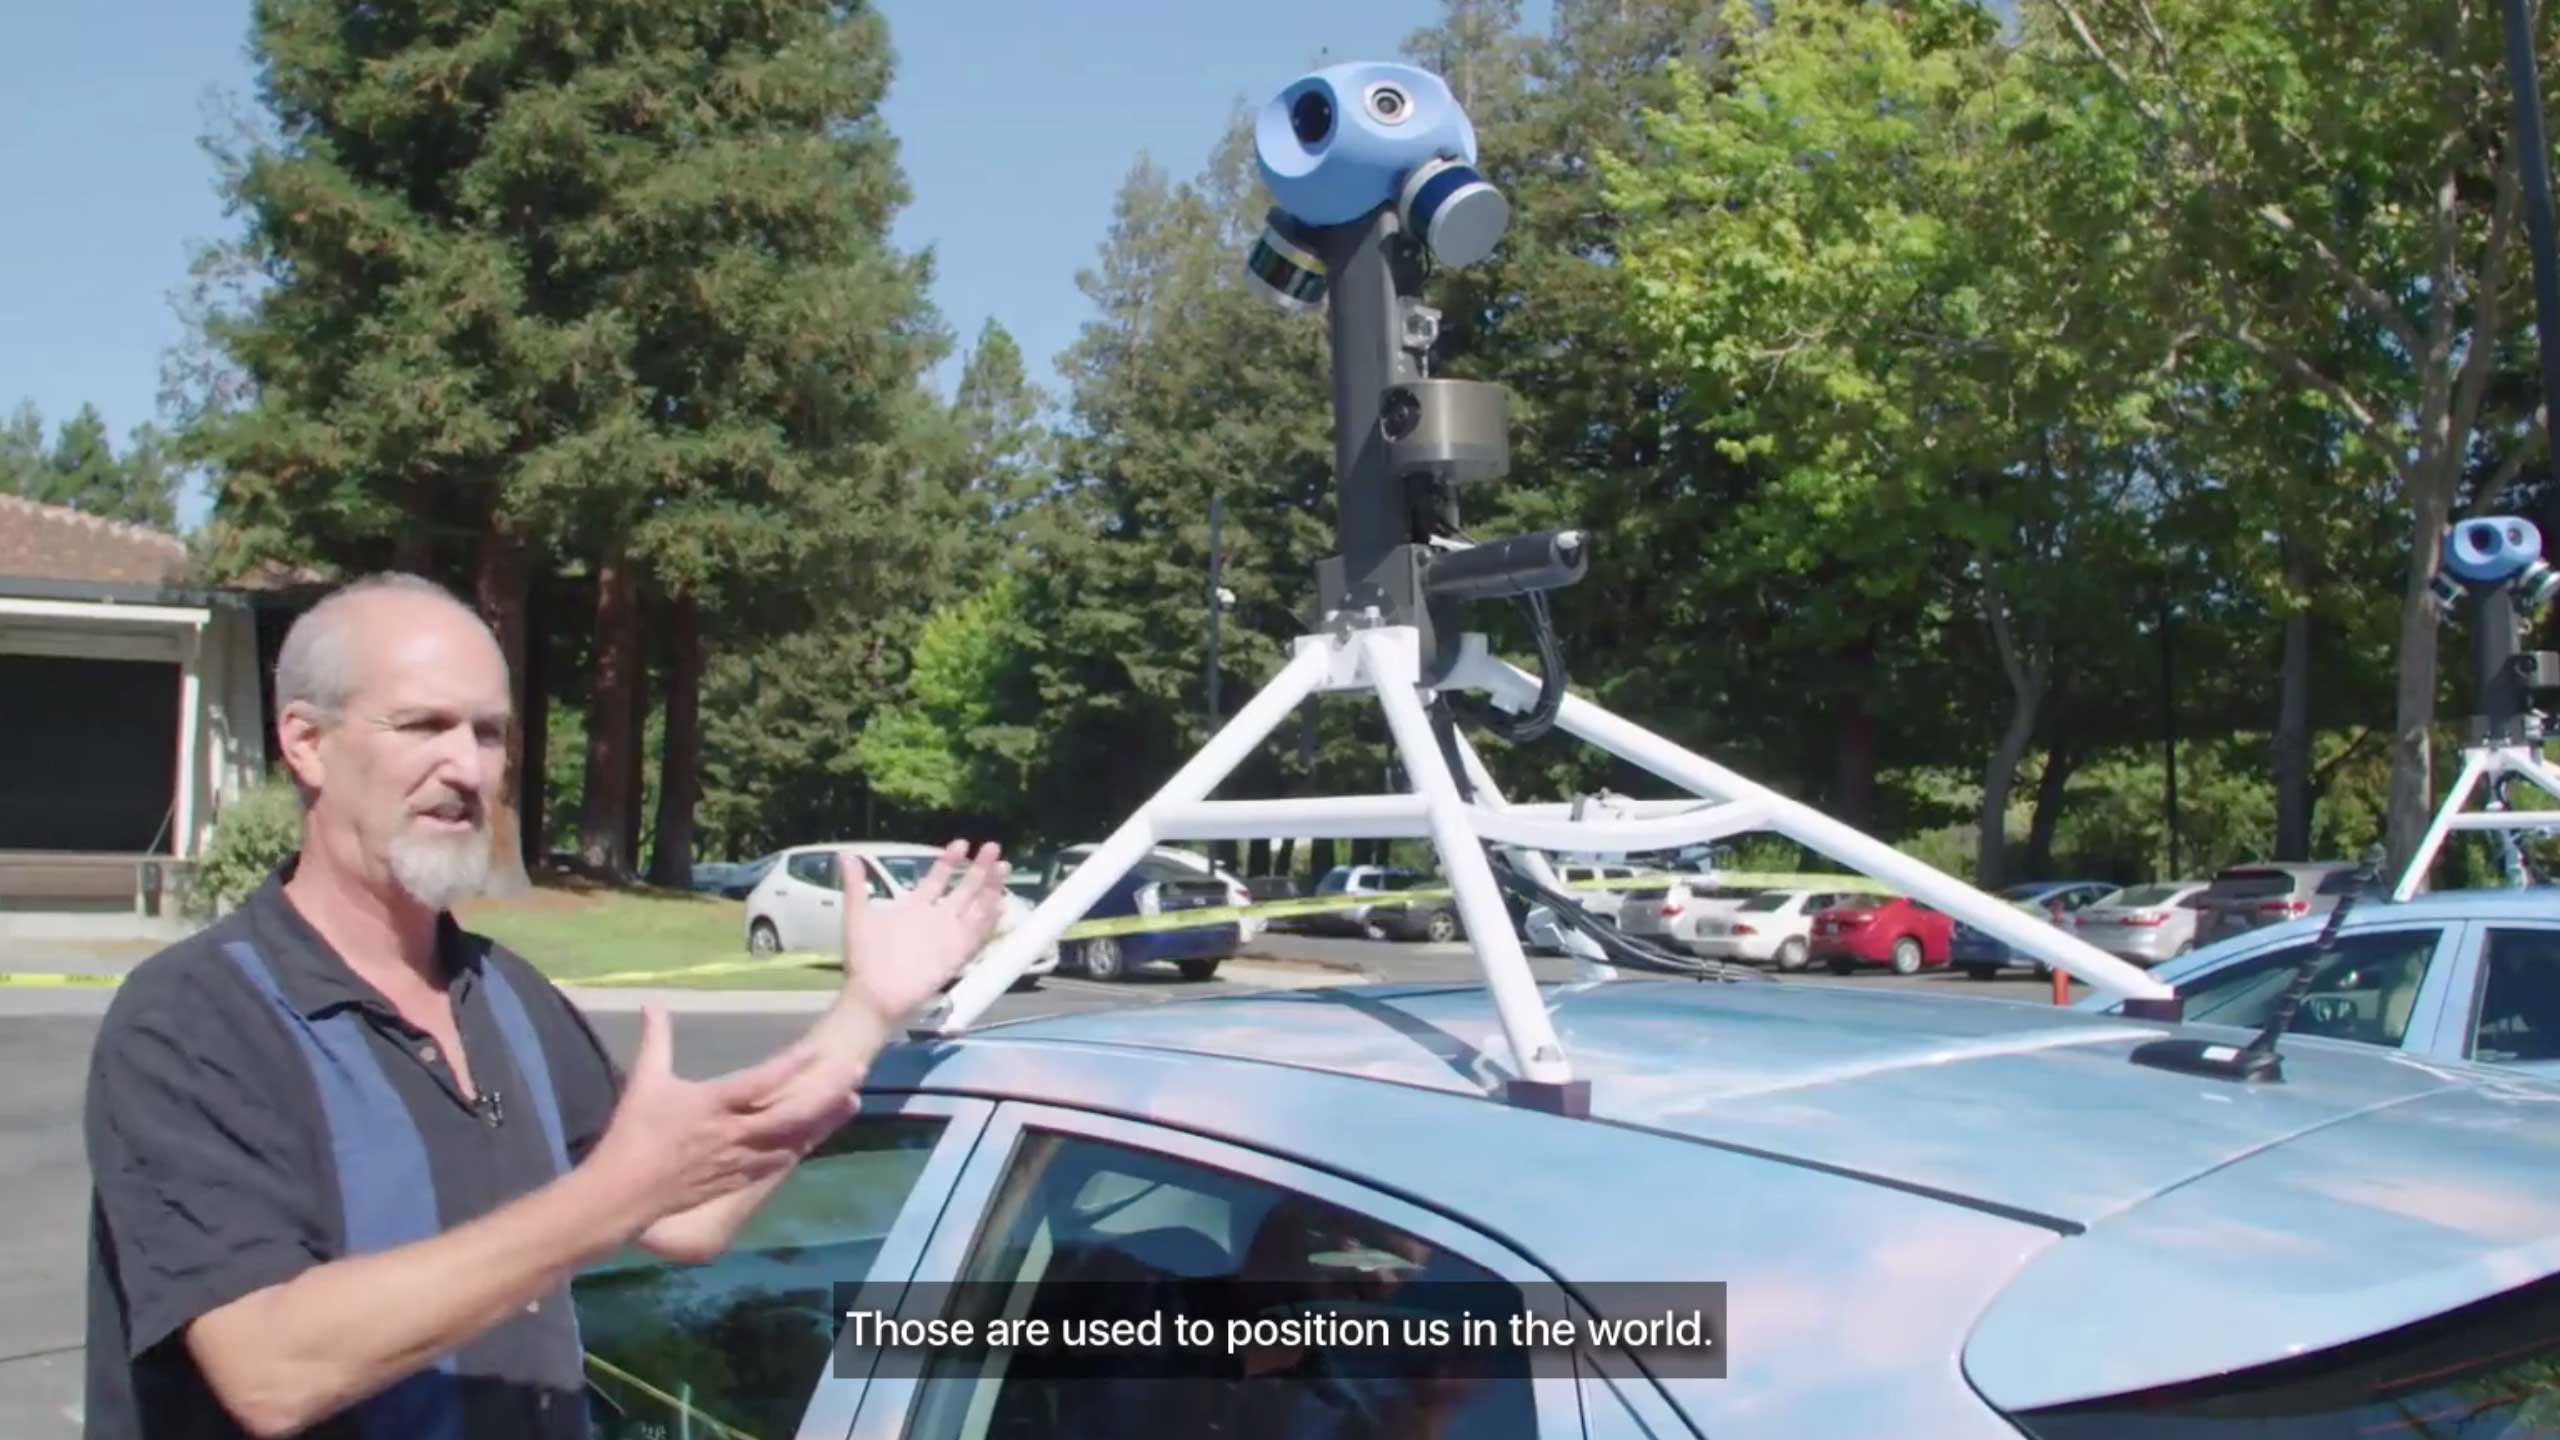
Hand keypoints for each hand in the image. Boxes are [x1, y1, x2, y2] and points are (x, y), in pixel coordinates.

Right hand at [584, 1005, 853, 1230]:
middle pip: (790, 1113)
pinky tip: (819, 1137)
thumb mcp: (645, 1080)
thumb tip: (651, 1000)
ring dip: (824, 1120)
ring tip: (853, 1100)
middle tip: (854, 1070)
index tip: (817, 1052)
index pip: (759, 1083)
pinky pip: (778, 1163)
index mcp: (712, 1103)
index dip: (790, 1068)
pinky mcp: (738, 1179)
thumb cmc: (633, 1133)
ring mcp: (739, 1158)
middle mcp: (733, 1131)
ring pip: (792, 1139)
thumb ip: (655, 1038)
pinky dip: (801, 1148)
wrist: (623, 1193)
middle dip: (825, 1093)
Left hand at [838, 839, 1008, 1022]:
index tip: (962, 844)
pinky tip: (1001, 904)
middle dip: (979, 869)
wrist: (873, 992)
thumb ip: (855, 886)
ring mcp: (949, 936)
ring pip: (976, 908)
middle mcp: (937, 919)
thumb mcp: (858, 916)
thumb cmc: (865, 957)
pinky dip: (989, 921)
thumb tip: (845, 855)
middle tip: (994, 847)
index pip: (938, 878)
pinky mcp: (956, 955)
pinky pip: (977, 935)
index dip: (949, 861)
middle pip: (964, 889)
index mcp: (916, 907)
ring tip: (1003, 868)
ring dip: (990, 889)